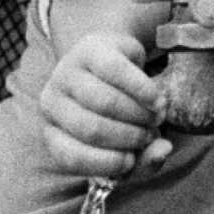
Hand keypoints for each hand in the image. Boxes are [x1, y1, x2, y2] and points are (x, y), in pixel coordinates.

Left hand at [39, 30, 169, 179]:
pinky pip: (117, 72)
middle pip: (92, 129)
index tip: (131, 161)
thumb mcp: (128, 143)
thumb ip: (144, 160)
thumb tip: (162, 150)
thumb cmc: (119, 113)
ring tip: (155, 118)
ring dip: (139, 115)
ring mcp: (66, 72)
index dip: (105, 164)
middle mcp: (50, 103)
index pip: (70, 157)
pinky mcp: (90, 49)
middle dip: (129, 138)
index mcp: (53, 132)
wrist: (115, 62)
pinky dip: (143, 91)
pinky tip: (156, 101)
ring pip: (105, 102)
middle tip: (149, 135)